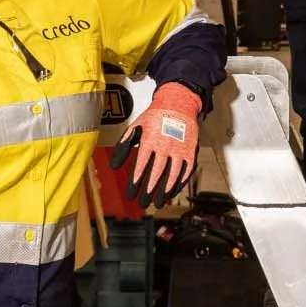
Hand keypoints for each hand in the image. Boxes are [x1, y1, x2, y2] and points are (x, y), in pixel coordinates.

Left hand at [110, 82, 201, 201]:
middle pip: (156, 173)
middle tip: (143, 203)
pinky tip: (173, 191)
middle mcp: (165, 146)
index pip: (141, 165)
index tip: (131, 193)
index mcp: (150, 140)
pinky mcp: (190, 152)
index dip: (135, 181)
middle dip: (148, 190)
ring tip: (159, 202)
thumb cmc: (155, 116)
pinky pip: (186, 171)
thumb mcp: (135, 127)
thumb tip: (114, 165)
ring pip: (172, 175)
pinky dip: (179, 183)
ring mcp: (180, 150)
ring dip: (165, 191)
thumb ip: (123, 146)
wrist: (178, 103)